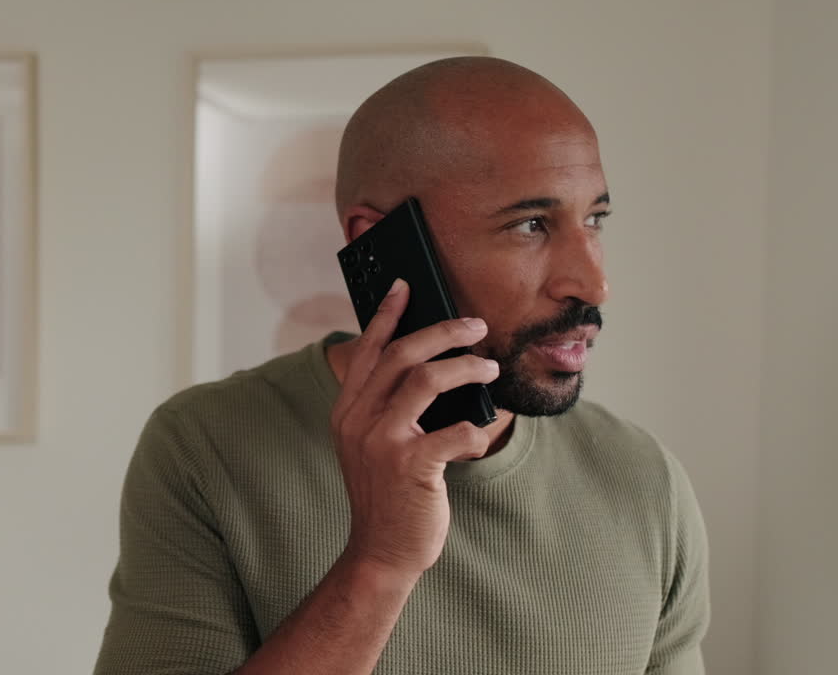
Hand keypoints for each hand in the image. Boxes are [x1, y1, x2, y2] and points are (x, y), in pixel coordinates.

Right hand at [330, 279, 499, 579]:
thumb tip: (434, 367)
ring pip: (427, 380)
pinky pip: (454, 431)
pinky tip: (483, 434)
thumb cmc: (387, 494)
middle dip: (444, 332)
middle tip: (475, 326)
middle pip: (402, 355)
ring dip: (466, 368)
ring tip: (489, 368)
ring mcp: (382, 442)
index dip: (387, 314)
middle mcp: (359, 420)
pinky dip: (476, 429)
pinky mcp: (410, 466)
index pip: (368, 350)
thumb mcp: (374, 444)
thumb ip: (389, 407)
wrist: (381, 551)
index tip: (405, 286)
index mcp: (348, 410)